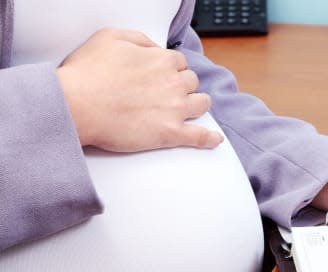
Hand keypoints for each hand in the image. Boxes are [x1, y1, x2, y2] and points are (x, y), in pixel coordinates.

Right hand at [56, 28, 222, 151]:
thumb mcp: (111, 37)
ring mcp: (175, 109)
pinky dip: (210, 139)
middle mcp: (174, 83)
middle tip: (167, 93)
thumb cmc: (87, 73)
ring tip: (189, 110)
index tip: (162, 76)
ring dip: (197, 105)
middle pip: (192, 82)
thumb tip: (155, 48)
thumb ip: (140, 39)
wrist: (75, 106)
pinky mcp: (171, 134)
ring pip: (202, 104)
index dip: (171, 69)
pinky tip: (215, 140)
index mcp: (162, 60)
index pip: (179, 62)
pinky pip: (200, 137)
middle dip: (182, 86)